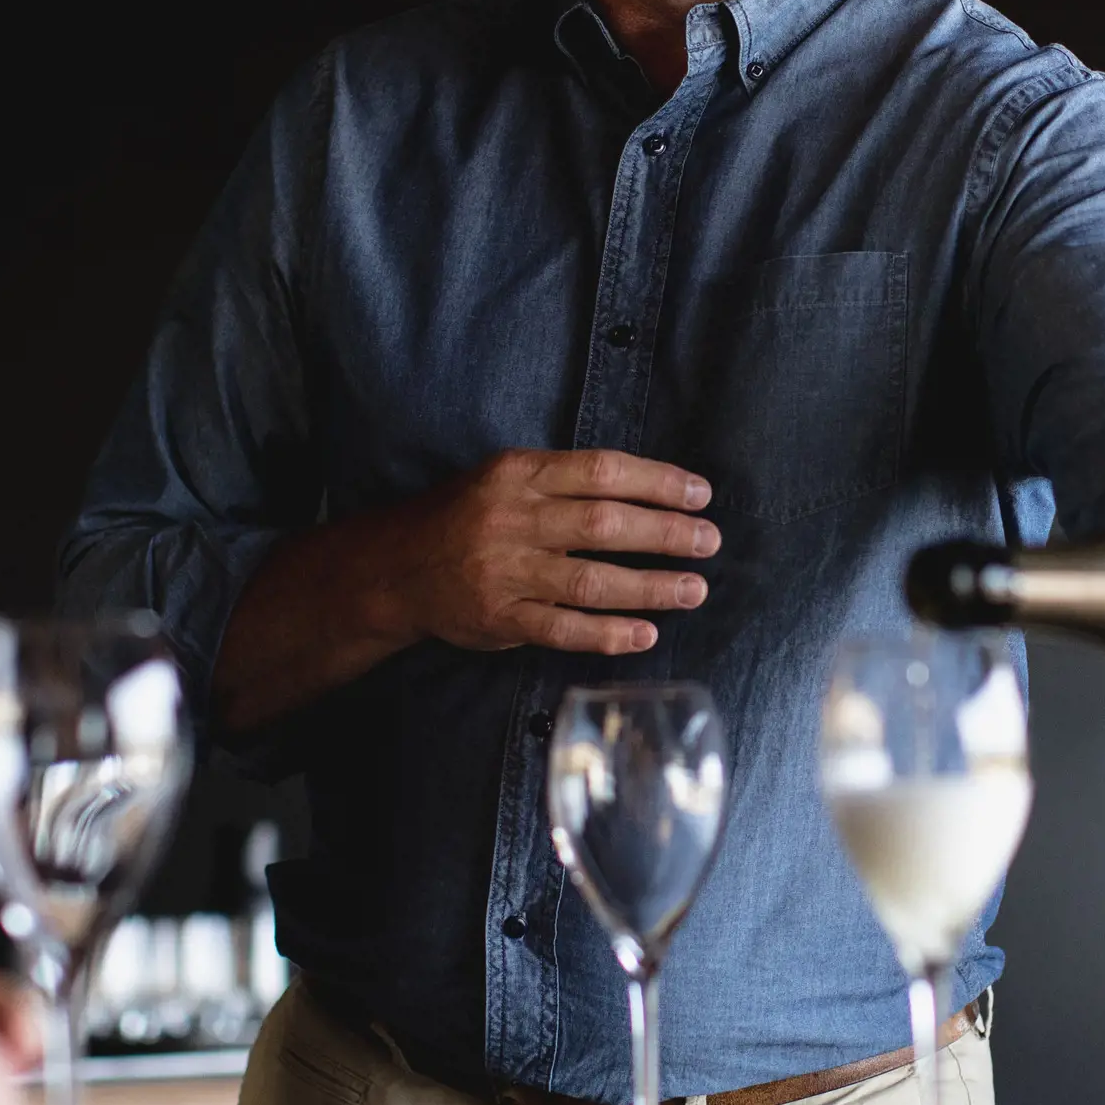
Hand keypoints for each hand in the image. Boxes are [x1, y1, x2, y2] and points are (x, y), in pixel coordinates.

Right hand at [379, 448, 720, 657]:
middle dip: (666, 533)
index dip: (658, 481)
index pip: (602, 471)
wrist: (394, 566)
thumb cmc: (466, 516)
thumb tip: (649, 489)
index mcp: (519, 474)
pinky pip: (563, 629)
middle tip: (709, 540)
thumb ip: (564, 480)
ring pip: (591, 581)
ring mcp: (506, 572)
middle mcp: (513, 519)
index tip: (699, 493)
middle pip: (604, 524)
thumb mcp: (505, 477)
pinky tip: (646, 634)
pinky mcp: (500, 618)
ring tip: (694, 590)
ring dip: (651, 587)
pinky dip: (608, 634)